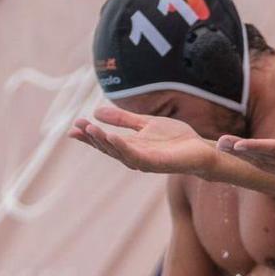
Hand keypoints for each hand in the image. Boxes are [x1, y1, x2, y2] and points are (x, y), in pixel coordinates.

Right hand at [68, 106, 218, 176]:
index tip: (74, 127)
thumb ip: (123, 119)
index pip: (105, 141)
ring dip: (103, 141)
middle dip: (92, 137)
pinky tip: (113, 137)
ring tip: (91, 129)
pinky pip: (135, 156)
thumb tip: (96, 112)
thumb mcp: (145, 123)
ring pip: (118, 153)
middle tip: (78, 126)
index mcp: (130, 147)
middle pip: (108, 148)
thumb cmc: (176, 139)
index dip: (89, 136)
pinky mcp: (156, 163)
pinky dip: (123, 147)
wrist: (200, 149)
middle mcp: (134, 157)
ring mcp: (144, 162)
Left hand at [219, 112, 274, 181]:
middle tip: (218, 144)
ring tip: (221, 146)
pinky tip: (239, 156)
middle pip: (264, 159)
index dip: (256, 147)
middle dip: (240, 152)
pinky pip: (269, 169)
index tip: (237, 144)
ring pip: (264, 166)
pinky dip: (253, 163)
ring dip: (242, 157)